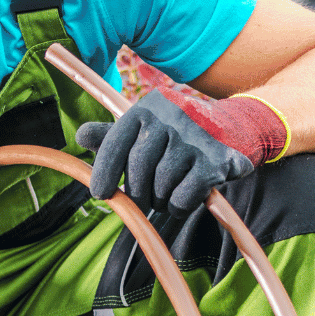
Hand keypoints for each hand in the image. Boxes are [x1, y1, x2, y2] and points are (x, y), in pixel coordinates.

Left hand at [76, 86, 287, 213]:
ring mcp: (194, 138)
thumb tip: (81, 136)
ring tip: (168, 194)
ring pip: (161, 185)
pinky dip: (180, 206)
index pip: (116, 142)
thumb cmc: (178, 134)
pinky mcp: (214, 161)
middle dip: (138, 192)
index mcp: (147, 109)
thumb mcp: (145, 129)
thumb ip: (113, 136)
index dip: (104, 171)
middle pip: (138, 168)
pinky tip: (186, 198)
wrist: (233, 129)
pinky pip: (183, 197)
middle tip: (144, 198)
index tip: (100, 194)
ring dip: (161, 199)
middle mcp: (170, 118)